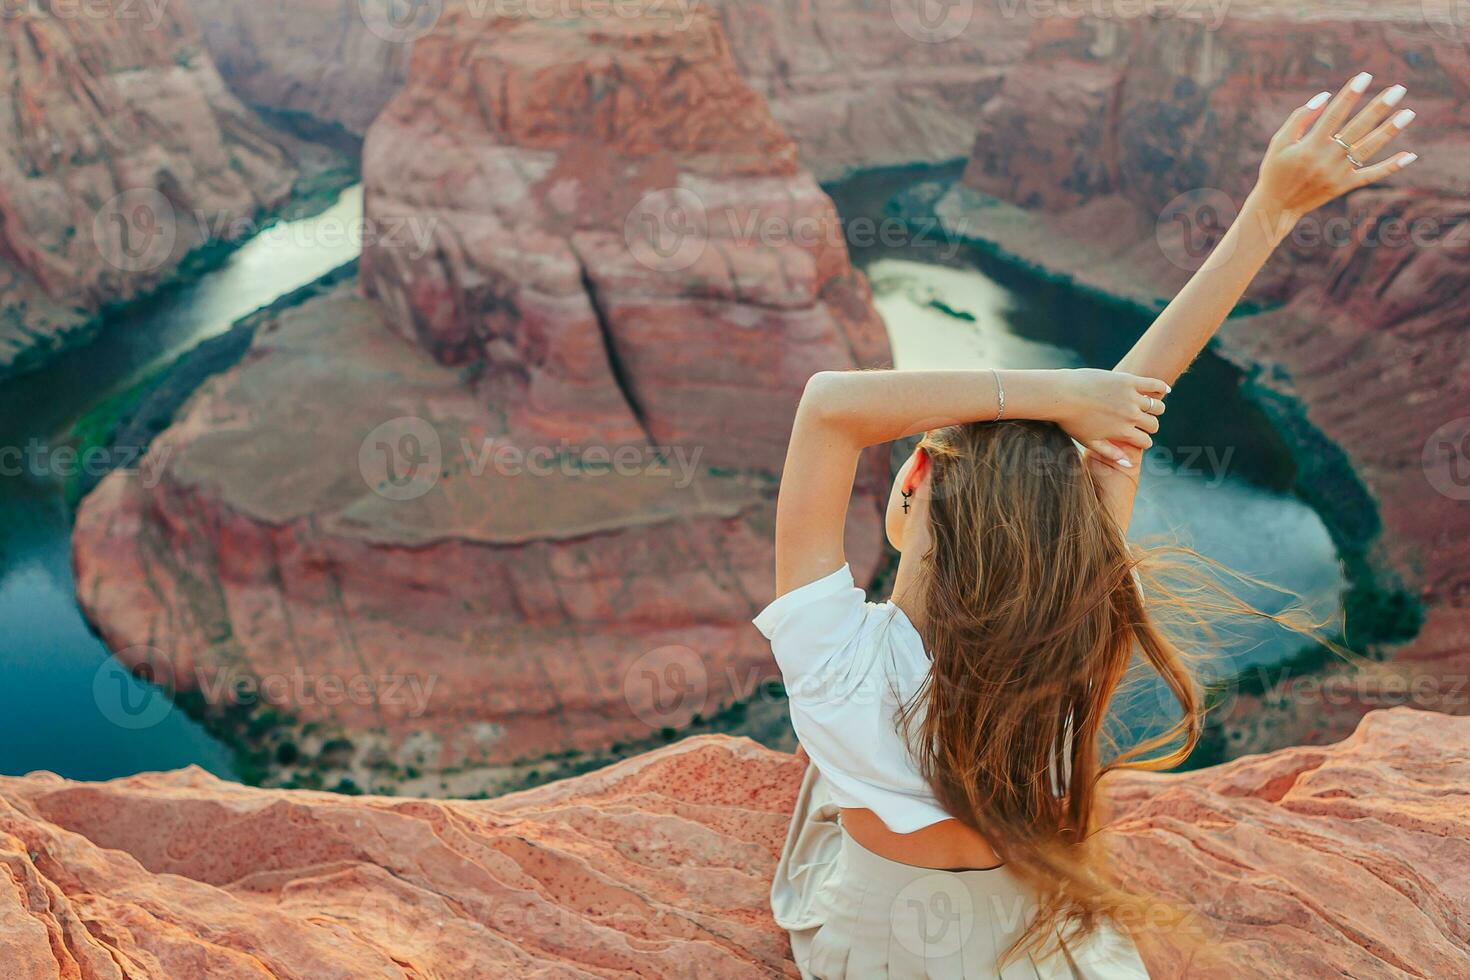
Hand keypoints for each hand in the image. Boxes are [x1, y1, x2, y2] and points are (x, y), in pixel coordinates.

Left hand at [1053, 369, 1168, 467]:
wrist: (1061, 395)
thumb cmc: (1072, 421)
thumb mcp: (1090, 442)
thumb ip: (1111, 453)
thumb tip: (1130, 464)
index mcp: (1122, 432)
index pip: (1145, 441)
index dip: (1144, 442)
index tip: (1141, 439)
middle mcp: (1130, 415)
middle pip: (1153, 424)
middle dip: (1150, 426)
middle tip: (1145, 423)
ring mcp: (1130, 397)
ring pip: (1156, 406)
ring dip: (1156, 409)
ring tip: (1150, 409)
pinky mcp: (1128, 380)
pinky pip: (1153, 384)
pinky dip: (1161, 388)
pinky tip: (1165, 391)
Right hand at [1252, 72, 1417, 225]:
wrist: (1275, 207)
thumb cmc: (1275, 170)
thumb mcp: (1278, 143)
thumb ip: (1299, 119)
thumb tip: (1324, 96)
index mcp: (1309, 145)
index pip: (1335, 114)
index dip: (1350, 95)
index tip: (1365, 77)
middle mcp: (1326, 159)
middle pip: (1358, 128)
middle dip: (1379, 107)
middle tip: (1398, 89)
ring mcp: (1337, 173)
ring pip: (1368, 149)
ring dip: (1389, 131)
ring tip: (1408, 113)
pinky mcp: (1343, 186)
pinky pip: (1371, 175)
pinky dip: (1391, 167)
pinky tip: (1410, 155)